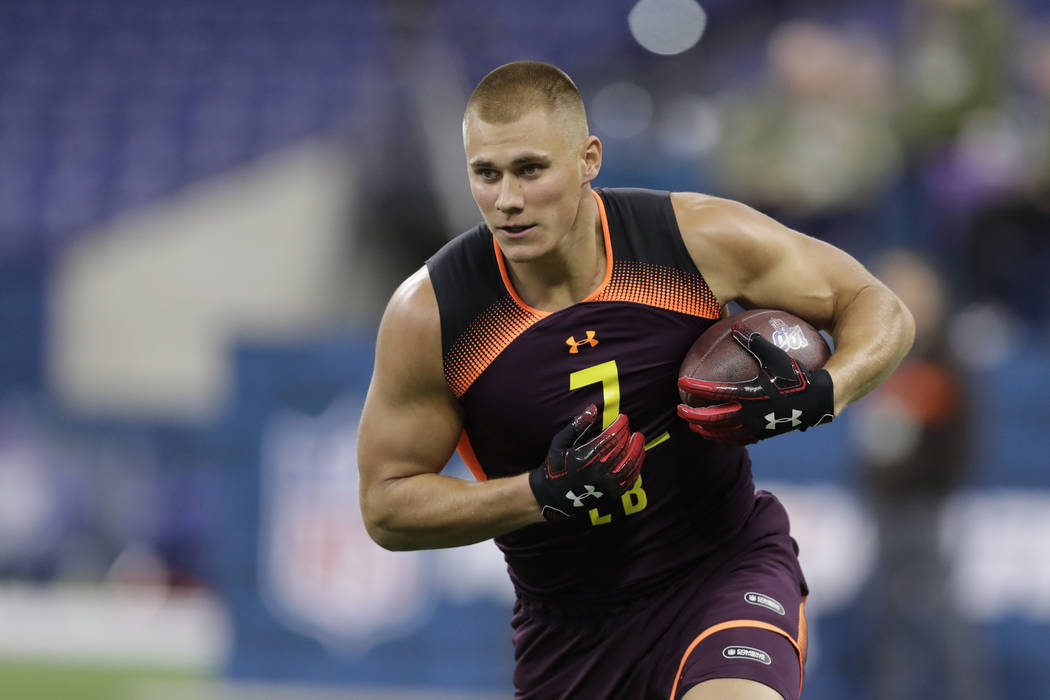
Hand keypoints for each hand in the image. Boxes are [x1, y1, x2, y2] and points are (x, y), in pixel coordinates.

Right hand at [529, 405, 645, 520]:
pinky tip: (638, 456)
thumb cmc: (556, 466)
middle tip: (630, 427)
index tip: (623, 417)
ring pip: (630, 464)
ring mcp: (607, 486)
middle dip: (628, 435)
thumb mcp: (560, 443)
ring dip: (637, 449)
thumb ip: (577, 425)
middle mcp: (598, 473)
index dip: (620, 425)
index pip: (611, 437)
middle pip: (622, 449)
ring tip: (638, 438)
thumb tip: (593, 408)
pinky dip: (637, 466)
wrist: (553, 497)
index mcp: (585, 458)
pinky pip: (631, 479)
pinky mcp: (612, 495)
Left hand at [677, 322, 834, 444]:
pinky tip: (718, 434)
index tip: (682, 383)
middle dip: (694, 416)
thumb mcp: (775, 356)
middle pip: (714, 419)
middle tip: (680, 410)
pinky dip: (724, 438)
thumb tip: (736, 326)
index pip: (716, 392)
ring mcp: (756, 428)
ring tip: (693, 426)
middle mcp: (750, 414)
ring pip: (724, 433)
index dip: (696, 388)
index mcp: (750, 394)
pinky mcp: (763, 435)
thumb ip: (754, 342)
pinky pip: (738, 440)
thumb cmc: (796, 375)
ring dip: (706, 430)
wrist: (820, 401)